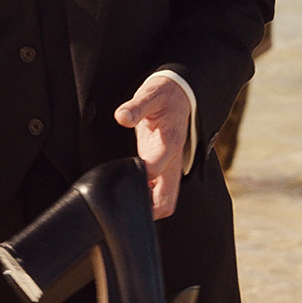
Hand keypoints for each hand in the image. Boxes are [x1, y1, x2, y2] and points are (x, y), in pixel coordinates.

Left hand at [114, 75, 190, 219]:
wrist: (181, 95)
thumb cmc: (165, 96)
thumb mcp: (151, 94)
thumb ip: (136, 106)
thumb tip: (122, 116)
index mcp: (170, 143)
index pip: (155, 170)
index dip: (136, 176)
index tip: (120, 174)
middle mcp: (173, 161)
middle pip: (166, 201)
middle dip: (147, 208)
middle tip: (123, 201)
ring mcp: (170, 168)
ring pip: (165, 202)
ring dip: (148, 206)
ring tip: (124, 198)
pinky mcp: (164, 169)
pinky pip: (160, 193)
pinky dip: (148, 199)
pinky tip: (130, 190)